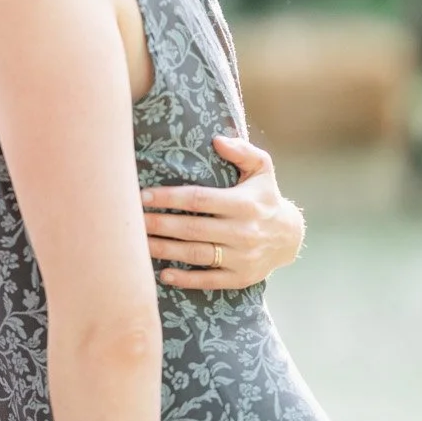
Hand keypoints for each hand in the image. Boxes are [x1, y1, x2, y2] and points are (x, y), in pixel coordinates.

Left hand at [142, 135, 301, 289]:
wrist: (289, 237)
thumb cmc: (264, 197)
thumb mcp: (261, 170)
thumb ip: (243, 152)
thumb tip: (217, 140)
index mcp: (244, 204)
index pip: (199, 199)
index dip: (169, 198)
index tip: (142, 196)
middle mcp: (244, 232)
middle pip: (192, 228)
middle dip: (159, 224)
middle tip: (131, 220)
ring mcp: (242, 257)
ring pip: (196, 254)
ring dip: (164, 250)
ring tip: (137, 244)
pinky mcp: (240, 278)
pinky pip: (209, 280)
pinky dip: (186, 279)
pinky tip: (163, 274)